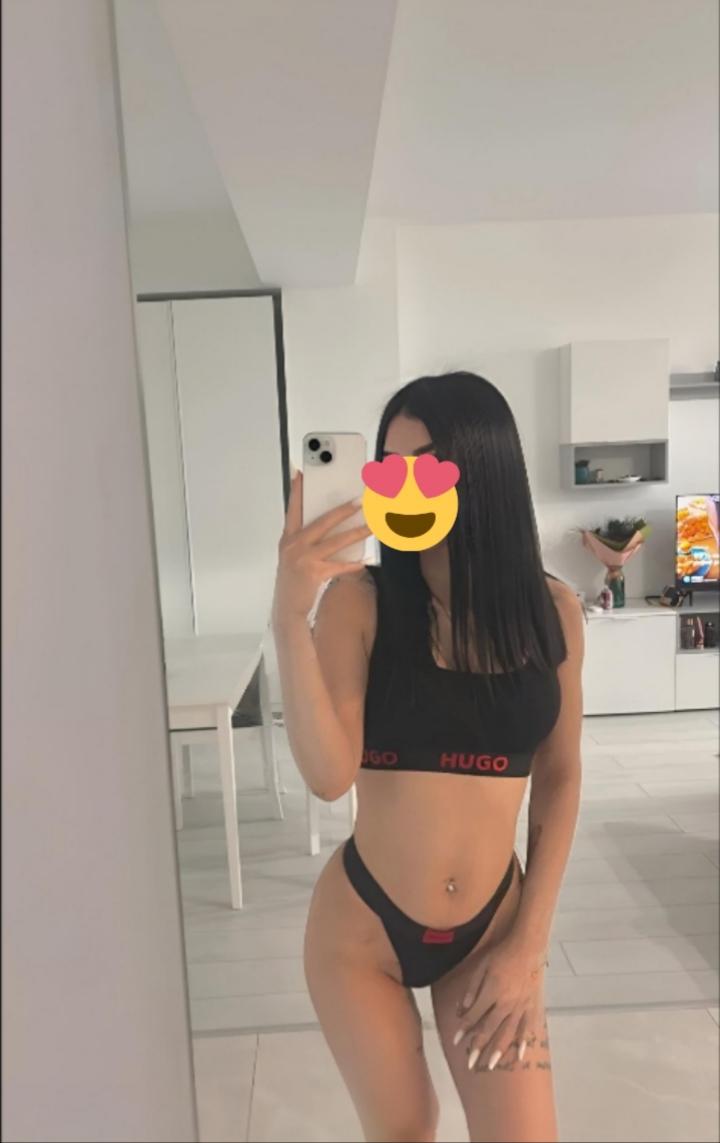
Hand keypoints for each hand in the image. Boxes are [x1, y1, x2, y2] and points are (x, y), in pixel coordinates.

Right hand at [271, 470, 371, 626]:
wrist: (287, 608)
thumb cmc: (293, 581)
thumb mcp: (294, 556)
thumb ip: (307, 540)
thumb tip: (333, 527)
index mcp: (288, 538)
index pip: (292, 508)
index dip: (297, 490)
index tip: (301, 472)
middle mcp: (294, 545)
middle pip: (323, 522)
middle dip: (343, 510)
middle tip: (360, 500)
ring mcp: (304, 559)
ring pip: (336, 541)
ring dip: (357, 533)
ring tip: (373, 526)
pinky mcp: (315, 573)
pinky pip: (340, 566)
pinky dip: (354, 563)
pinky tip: (366, 559)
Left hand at [452, 934, 548, 1071]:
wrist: (528, 947)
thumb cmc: (501, 955)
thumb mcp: (481, 967)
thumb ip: (471, 989)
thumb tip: (462, 1010)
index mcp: (492, 993)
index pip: (474, 1016)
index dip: (464, 1029)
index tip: (456, 1041)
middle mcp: (506, 1004)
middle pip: (490, 1029)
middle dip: (479, 1047)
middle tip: (471, 1064)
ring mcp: (521, 1007)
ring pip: (508, 1033)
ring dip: (498, 1050)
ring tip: (491, 1065)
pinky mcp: (532, 1006)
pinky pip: (528, 1028)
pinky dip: (523, 1042)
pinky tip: (520, 1055)